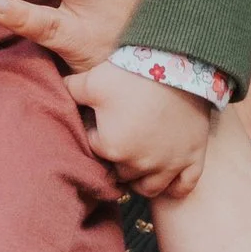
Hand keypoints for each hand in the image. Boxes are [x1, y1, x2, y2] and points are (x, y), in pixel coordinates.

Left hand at [67, 59, 213, 200]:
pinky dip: (175, 187)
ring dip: (141, 179)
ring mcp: (169, 165)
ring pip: (149, 188)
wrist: (178, 63)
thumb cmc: (131, 74)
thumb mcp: (92, 80)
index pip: (95, 149)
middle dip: (118, 157)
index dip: (97, 131)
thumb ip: (70, 90)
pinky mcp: (193, 158)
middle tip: (122, 133)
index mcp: (111, 148)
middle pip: (121, 172)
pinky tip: (167, 175)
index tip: (104, 117)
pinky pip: (182, 187)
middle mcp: (139, 164)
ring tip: (139, 161)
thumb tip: (58, 90)